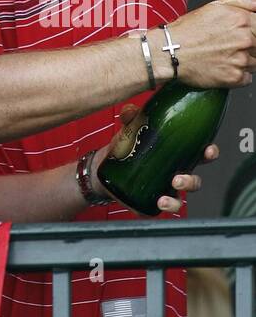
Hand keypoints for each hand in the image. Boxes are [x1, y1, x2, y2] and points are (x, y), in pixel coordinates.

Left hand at [93, 104, 218, 214]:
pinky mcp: (154, 199)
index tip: (209, 150)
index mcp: (176, 153)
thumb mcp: (130, 129)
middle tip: (180, 176)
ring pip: (184, 194)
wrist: (107, 169)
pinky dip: (169, 205)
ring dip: (182, 191)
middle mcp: (174, 171)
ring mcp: (165, 187)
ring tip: (173, 184)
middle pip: (195, 178)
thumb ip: (131, 117)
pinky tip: (161, 202)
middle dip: (193, 179)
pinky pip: (168, 205)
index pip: (199, 152)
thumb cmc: (126, 147)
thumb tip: (130, 111)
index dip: (209, 152)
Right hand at [162, 0, 255, 88]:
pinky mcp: (235, 77)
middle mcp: (245, 39)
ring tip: (224, 55)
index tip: (243, 34)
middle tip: (230, 45)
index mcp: (241, 19)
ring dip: (245, 59)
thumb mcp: (214, 6)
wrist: (168, 52)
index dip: (254, 29)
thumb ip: (242, 0)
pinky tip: (223, 66)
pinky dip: (238, 74)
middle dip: (250, 45)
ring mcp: (241, 59)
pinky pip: (248, 77)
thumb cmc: (188, 30)